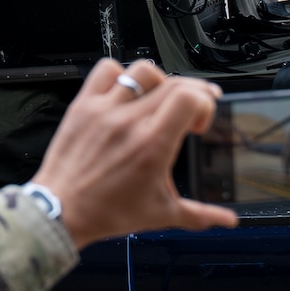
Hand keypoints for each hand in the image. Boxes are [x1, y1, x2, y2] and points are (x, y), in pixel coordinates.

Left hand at [32, 59, 238, 248]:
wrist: (62, 212)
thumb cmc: (106, 212)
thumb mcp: (161, 214)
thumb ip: (200, 214)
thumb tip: (228, 220)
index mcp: (152, 145)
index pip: (190, 97)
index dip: (205, 104)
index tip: (199, 123)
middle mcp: (129, 122)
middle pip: (174, 83)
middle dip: (192, 94)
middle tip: (190, 111)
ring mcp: (105, 110)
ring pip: (142, 71)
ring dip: (160, 81)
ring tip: (159, 99)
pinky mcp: (83, 106)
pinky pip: (105, 70)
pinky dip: (120, 74)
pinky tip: (126, 92)